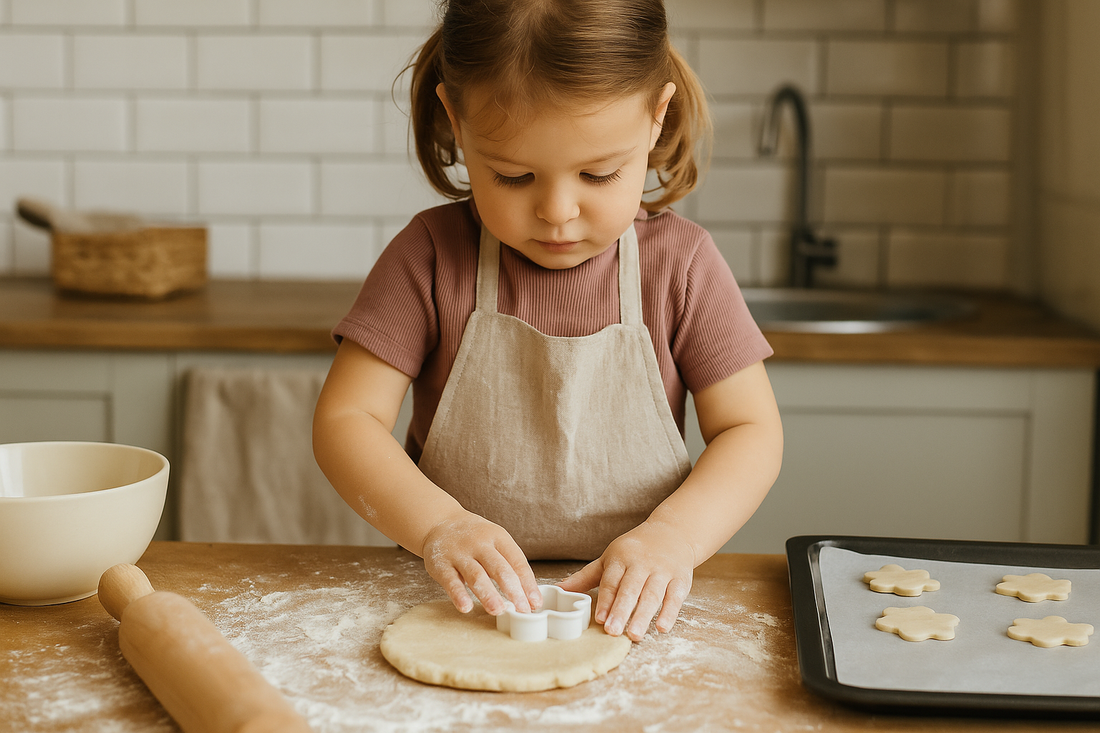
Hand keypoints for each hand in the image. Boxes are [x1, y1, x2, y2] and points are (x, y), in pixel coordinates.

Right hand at [421, 511, 541, 616]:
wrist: (439, 522)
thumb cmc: (474, 537)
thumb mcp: (495, 541)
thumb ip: (509, 565)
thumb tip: (528, 596)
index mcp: (498, 537)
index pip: (517, 561)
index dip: (528, 583)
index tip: (535, 603)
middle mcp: (480, 543)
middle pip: (499, 568)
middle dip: (513, 591)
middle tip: (522, 610)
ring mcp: (459, 553)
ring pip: (476, 575)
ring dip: (488, 594)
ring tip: (498, 610)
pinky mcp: (441, 564)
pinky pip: (451, 581)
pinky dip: (459, 595)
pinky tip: (466, 607)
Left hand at [558, 520, 694, 640]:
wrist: (672, 533)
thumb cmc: (634, 550)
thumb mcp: (609, 559)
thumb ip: (586, 576)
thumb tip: (558, 589)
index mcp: (621, 558)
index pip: (612, 581)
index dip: (606, 600)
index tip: (600, 619)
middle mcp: (642, 563)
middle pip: (631, 589)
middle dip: (622, 610)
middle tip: (613, 631)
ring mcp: (662, 571)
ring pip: (652, 594)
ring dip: (644, 615)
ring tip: (634, 635)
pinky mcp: (681, 579)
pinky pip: (675, 597)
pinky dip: (670, 612)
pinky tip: (662, 628)